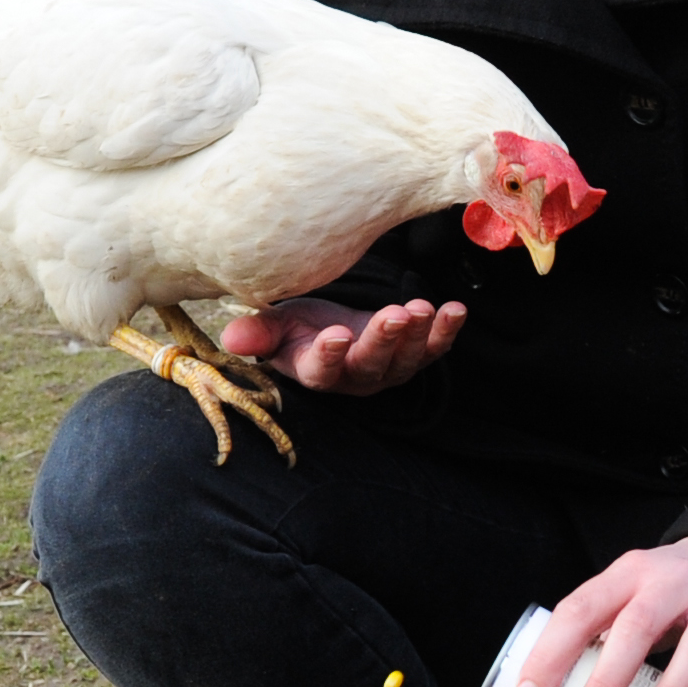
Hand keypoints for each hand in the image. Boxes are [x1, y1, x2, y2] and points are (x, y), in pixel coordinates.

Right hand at [221, 297, 466, 394]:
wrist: (333, 329)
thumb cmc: (301, 327)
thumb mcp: (277, 326)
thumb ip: (259, 333)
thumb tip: (231, 338)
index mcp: (317, 371)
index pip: (322, 370)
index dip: (329, 356)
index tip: (335, 336)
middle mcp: (355, 378)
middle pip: (371, 365)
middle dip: (383, 341)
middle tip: (394, 316)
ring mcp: (388, 370)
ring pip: (406, 360)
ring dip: (418, 335)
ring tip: (422, 308)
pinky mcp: (414, 357)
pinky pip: (434, 349)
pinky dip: (447, 331)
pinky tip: (456, 310)